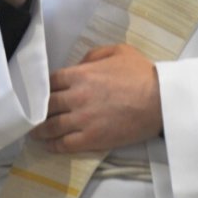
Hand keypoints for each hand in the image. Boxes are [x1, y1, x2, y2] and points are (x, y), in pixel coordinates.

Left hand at [30, 44, 162, 153]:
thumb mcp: (120, 51)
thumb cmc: (143, 74)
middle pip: (47, 105)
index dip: (46, 88)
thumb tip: (79, 65)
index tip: (45, 94)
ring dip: (41, 130)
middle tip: (37, 115)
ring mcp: (82, 119)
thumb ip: (94, 54)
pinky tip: (51, 145)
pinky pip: (64, 144)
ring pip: (51, 127)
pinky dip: (54, 146)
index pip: (51, 82)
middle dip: (41, 109)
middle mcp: (76, 97)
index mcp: (81, 75)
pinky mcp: (91, 138)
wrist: (161, 100)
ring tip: (37, 133)